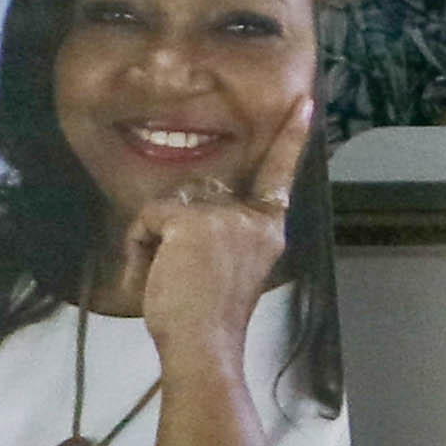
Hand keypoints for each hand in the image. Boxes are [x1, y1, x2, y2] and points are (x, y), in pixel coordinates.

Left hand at [126, 94, 309, 362]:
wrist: (204, 344)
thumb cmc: (210, 320)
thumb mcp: (227, 268)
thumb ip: (221, 233)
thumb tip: (182, 215)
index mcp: (269, 229)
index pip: (280, 174)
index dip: (293, 136)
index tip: (306, 101)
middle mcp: (254, 217)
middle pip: (198, 196)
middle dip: (172, 229)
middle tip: (176, 277)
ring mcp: (225, 217)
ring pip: (168, 208)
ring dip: (153, 242)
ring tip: (165, 281)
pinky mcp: (192, 221)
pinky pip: (147, 220)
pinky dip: (139, 248)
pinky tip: (153, 275)